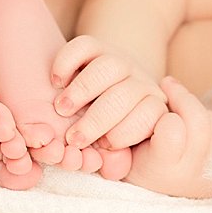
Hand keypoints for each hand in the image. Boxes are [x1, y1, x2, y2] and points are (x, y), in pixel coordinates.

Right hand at [50, 35, 168, 150]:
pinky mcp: (98, 47)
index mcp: (154, 110)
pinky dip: (67, 61)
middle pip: (126, 95)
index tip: (103, 148)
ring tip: (62, 110)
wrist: (108, 98)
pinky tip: (57, 81)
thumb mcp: (119, 153)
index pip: (149, 116)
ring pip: (108, 67)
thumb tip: (111, 167)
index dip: (125, 133)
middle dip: (97, 119)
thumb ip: (115, 160)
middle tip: (73, 138)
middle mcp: (141, 83)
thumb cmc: (111, 137)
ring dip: (82, 90)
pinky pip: (85, 46)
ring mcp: (121, 62)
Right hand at [125, 77, 211, 198]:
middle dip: (183, 97)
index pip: (172, 130)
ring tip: (183, 115)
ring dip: (200, 111)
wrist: (171, 189)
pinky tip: (203, 127)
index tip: (156, 109)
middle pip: (199, 122)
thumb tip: (126, 116)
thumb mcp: (122, 150)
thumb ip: (121, 130)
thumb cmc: (142, 160)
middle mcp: (196, 174)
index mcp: (164, 171)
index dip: (165, 114)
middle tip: (169, 86)